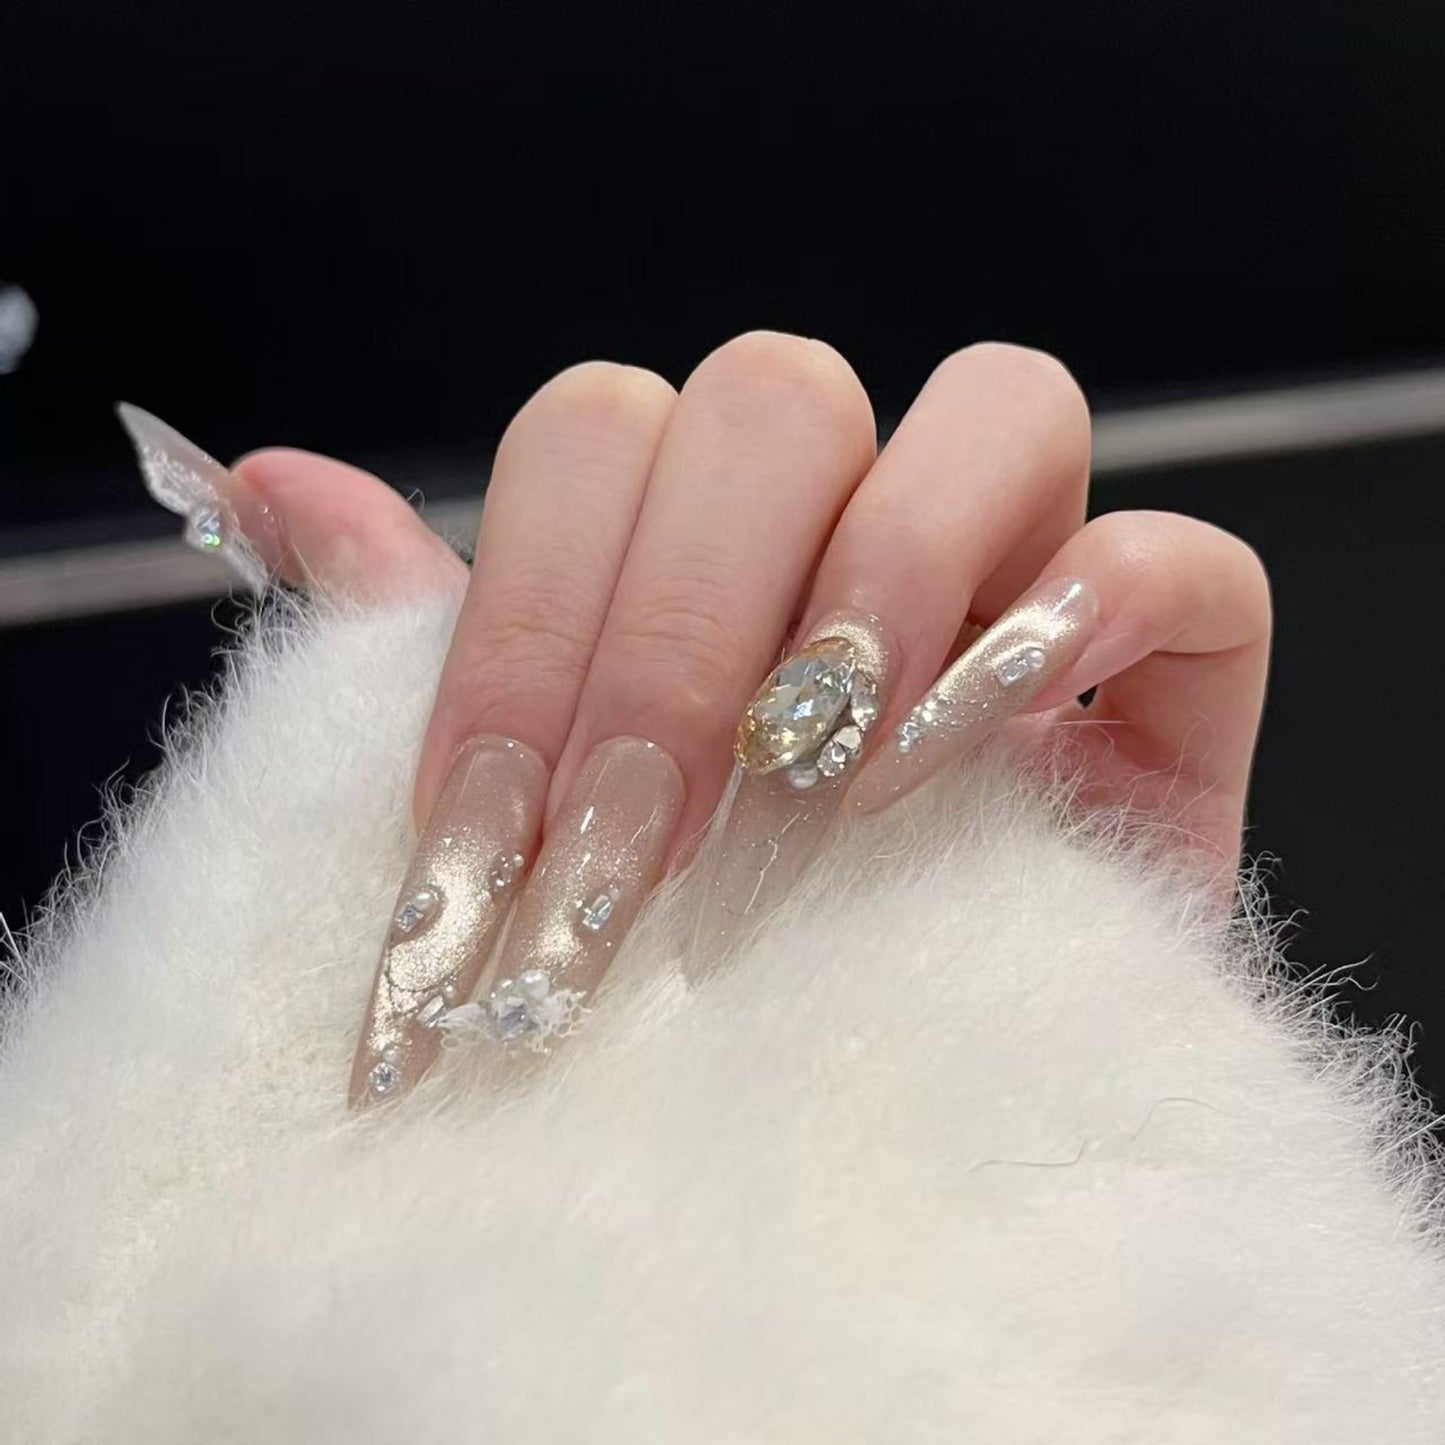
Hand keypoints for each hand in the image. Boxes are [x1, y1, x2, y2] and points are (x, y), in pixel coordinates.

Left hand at [126, 335, 1270, 1102]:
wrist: (892, 1127)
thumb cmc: (710, 978)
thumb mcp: (547, 813)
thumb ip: (436, 641)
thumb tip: (268, 488)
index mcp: (710, 544)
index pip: (605, 436)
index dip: (528, 614)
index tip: (482, 840)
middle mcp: (862, 528)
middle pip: (780, 399)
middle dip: (680, 625)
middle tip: (630, 842)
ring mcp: (1031, 585)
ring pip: (999, 407)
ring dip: (878, 579)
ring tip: (807, 779)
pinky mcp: (1176, 684)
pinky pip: (1178, 566)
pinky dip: (1076, 618)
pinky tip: (954, 754)